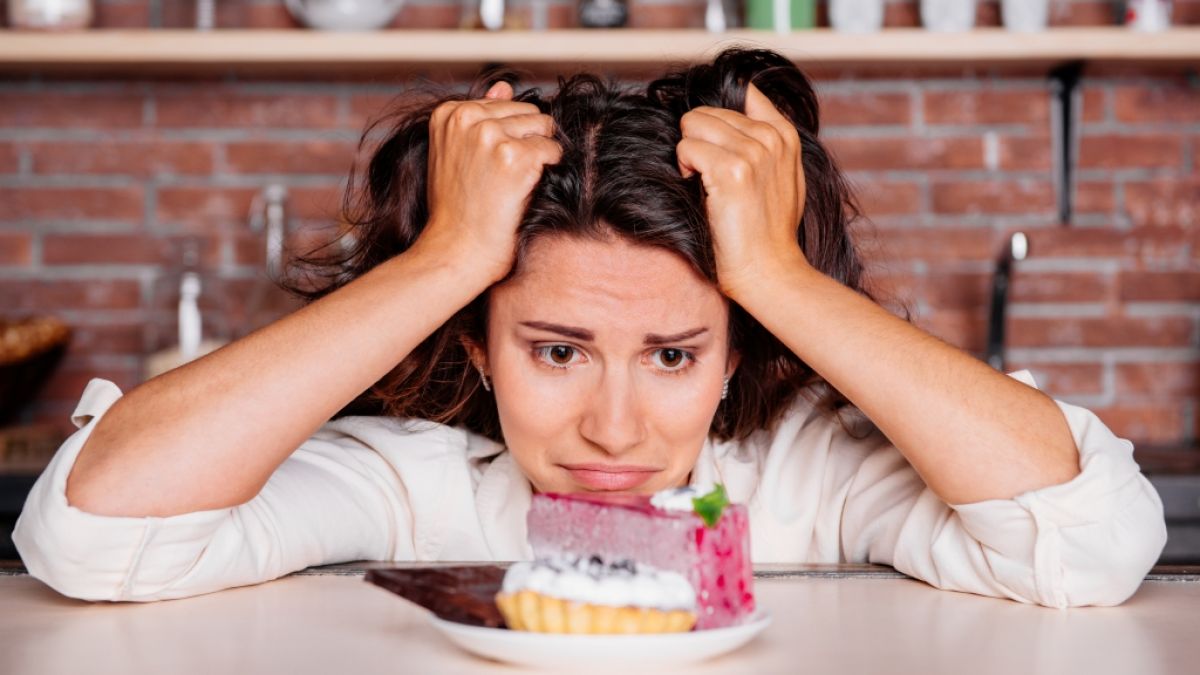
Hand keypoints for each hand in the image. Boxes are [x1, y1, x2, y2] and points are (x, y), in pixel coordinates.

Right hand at [416, 81, 561, 284]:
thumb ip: (481, 116)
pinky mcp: (515, 156)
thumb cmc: (457, 209)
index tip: (488, 167)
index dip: (507, 138)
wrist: (457, 250)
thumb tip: (505, 86)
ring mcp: (490, 135)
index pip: (505, 105)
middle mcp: (468, 118)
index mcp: (449, 112)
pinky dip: (548, 173)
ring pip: (544, 128)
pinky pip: (554, 151)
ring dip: (539, 157)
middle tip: (504, 179)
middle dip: (526, 143)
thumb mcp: (456, 153)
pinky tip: (524, 191)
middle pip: (528, 113)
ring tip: (513, 183)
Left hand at [676, 83, 808, 299]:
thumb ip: (766, 140)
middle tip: (708, 175)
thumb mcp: (783, 176)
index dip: (716, 116)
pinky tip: (699, 191)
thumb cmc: (767, 231)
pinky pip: (686, 148)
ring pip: (693, 125)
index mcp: (785, 135)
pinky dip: (684, 168)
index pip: (745, 92)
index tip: (713, 142)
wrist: (768, 270)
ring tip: (704, 183)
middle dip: (699, 140)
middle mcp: (771, 138)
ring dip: (688, 155)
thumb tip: (736, 107)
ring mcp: (753, 153)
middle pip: (708, 112)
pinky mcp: (731, 171)